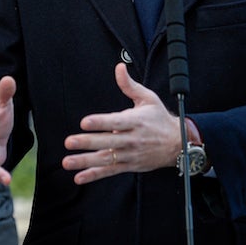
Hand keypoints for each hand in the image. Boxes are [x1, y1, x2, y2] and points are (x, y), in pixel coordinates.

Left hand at [62, 63, 180, 184]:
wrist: (178, 144)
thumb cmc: (160, 119)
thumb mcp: (148, 98)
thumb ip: (129, 85)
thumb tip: (119, 68)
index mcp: (137, 121)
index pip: (117, 122)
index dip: (101, 122)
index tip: (85, 122)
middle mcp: (133, 139)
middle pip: (108, 141)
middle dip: (87, 142)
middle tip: (69, 141)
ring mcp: (130, 154)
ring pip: (106, 159)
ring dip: (85, 161)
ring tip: (67, 161)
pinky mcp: (129, 165)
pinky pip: (110, 171)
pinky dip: (95, 175)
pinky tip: (80, 176)